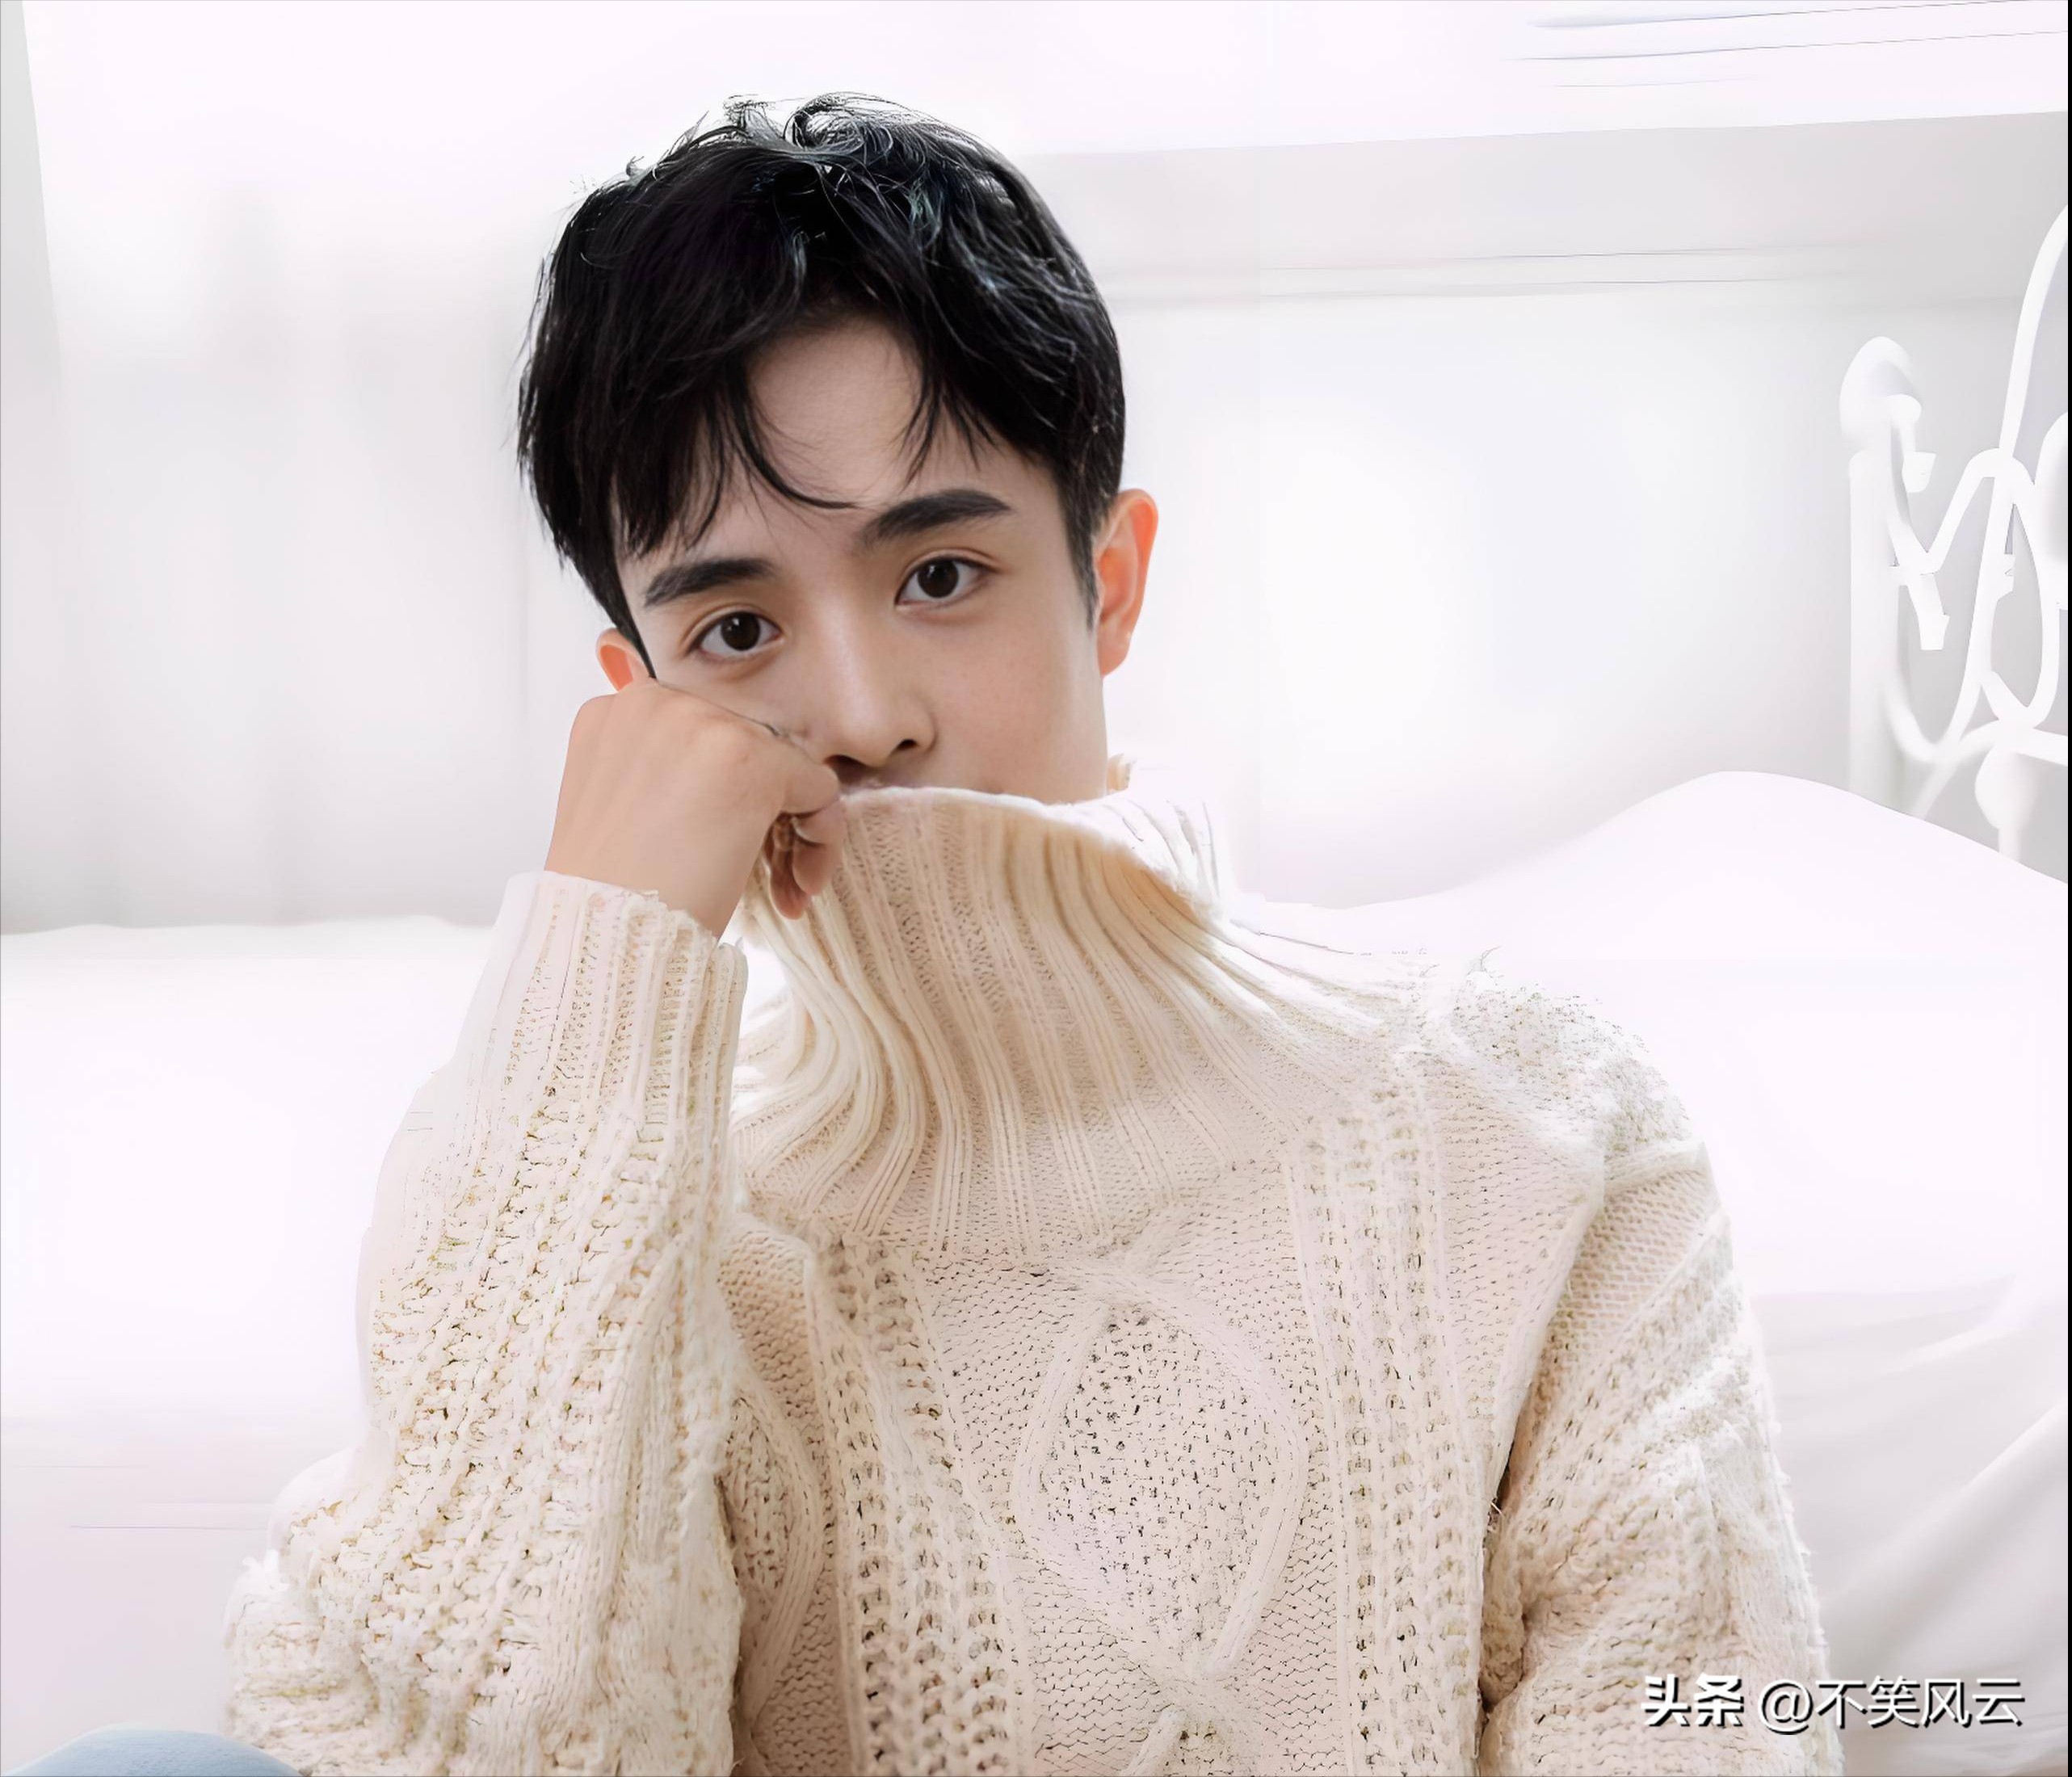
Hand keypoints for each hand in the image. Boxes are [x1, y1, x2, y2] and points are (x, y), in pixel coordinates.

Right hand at [544, 677, 846, 933]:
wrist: (606, 937)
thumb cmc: (614, 893)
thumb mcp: (621, 808)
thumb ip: (648, 754)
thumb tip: (639, 679)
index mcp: (617, 711)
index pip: (706, 738)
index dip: (722, 799)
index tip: (721, 850)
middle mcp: (655, 701)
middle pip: (750, 748)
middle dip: (764, 817)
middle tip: (769, 881)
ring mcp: (703, 725)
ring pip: (787, 767)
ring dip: (795, 833)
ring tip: (786, 889)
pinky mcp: (751, 759)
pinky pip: (818, 787)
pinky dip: (821, 838)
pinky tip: (797, 884)